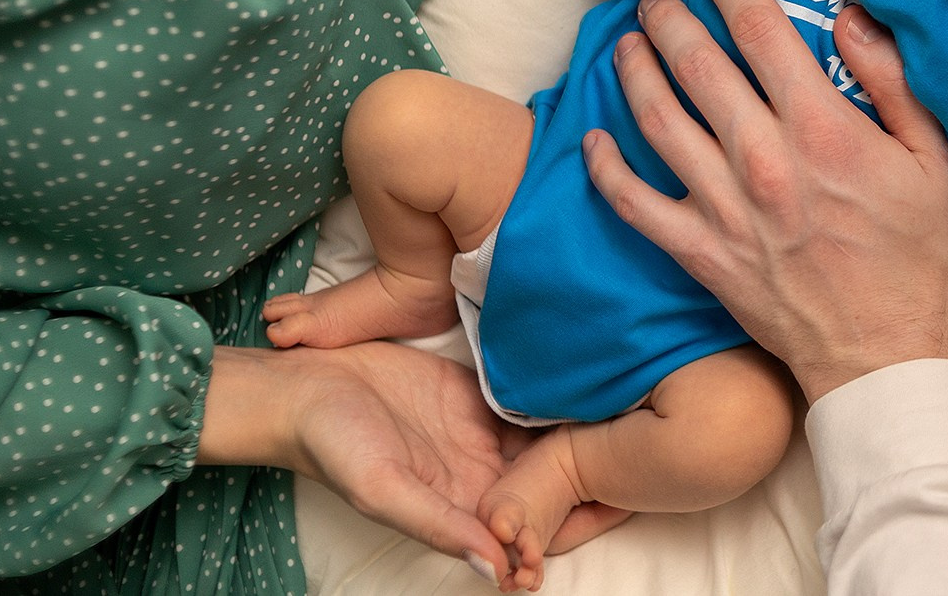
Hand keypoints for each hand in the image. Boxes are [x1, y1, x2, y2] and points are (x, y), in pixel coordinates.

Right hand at [201, 345, 629, 583]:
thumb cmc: (333, 446)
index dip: (568, 523)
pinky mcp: (476, 388)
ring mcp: (481, 429)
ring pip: (545, 438)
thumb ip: (441, 528)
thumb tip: (500, 571)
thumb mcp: (384, 491)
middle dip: (591, 477)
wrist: (303, 387)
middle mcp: (481, 472)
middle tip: (644, 459)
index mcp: (465, 506)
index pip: (530, 525)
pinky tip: (596, 376)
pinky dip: (558, 391)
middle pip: (549, 482)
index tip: (615, 510)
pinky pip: (527, 394)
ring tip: (635, 412)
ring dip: (581, 432)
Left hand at [584, 0, 947, 402]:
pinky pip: (635, 204)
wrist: (886, 355)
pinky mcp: (700, 252)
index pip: (761, 30)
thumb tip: (852, 15)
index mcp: (820, 128)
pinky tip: (592, 139)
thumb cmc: (919, 256)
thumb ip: (895, 82)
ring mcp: (724, 207)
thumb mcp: (934, 159)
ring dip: (636, 72)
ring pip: (659, 120)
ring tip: (626, 41)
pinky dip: (606, 169)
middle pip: (698, 65)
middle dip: (671, 17)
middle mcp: (762, 159)